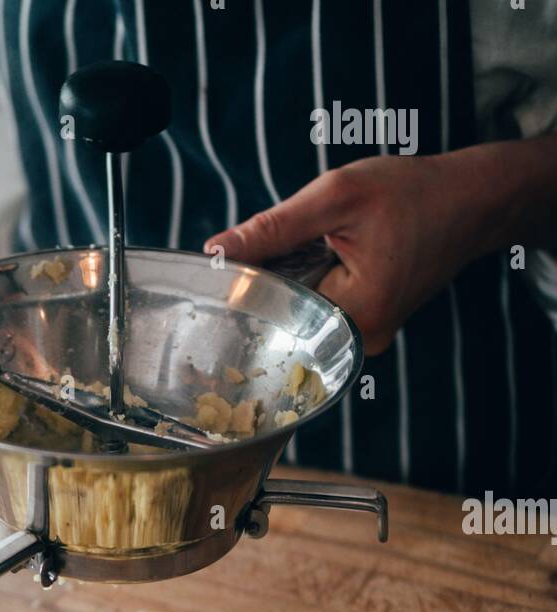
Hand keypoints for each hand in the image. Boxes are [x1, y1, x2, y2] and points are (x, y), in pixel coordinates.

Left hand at [205, 154, 495, 354]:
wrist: (471, 202)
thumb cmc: (412, 192)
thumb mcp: (338, 196)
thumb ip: (273, 227)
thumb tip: (216, 250)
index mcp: (356, 315)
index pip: (276, 311)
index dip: (252, 283)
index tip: (235, 261)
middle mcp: (360, 342)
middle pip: (287, 317)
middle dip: (276, 280)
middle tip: (294, 241)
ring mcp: (364, 341)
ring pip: (302, 314)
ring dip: (296, 280)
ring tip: (321, 245)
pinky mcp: (366, 330)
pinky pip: (320, 311)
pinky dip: (314, 284)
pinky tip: (328, 257)